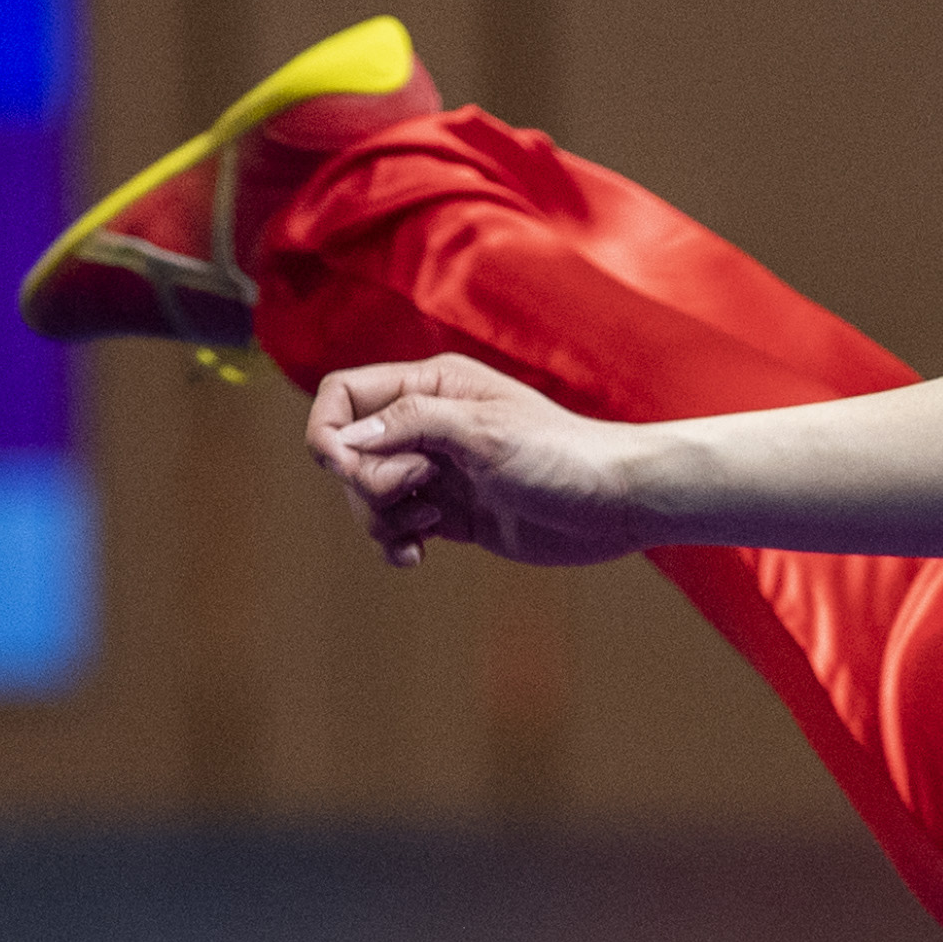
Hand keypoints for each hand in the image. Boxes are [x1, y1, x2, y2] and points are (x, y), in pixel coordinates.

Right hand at [301, 352, 646, 569]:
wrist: (614, 503)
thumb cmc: (561, 455)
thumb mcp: (484, 432)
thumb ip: (412, 424)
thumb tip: (345, 439)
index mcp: (432, 387)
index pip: (344, 394)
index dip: (328, 429)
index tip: (342, 466)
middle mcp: (427, 425)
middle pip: (350, 453)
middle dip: (368, 482)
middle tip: (422, 489)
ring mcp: (436, 472)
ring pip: (367, 495)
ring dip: (382, 516)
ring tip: (433, 522)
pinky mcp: (450, 513)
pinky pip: (395, 527)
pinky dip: (395, 542)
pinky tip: (418, 555)